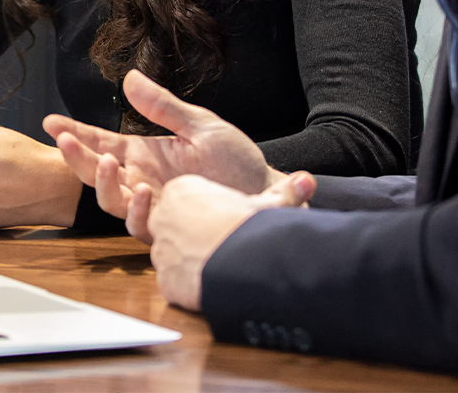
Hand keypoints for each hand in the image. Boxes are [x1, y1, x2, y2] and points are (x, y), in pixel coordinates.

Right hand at [44, 69, 283, 241]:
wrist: (270, 195)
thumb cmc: (236, 160)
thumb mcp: (201, 124)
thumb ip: (163, 106)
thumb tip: (129, 78)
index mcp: (143, 153)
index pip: (100, 141)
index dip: (74, 133)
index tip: (50, 122)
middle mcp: (141, 180)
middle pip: (95, 172)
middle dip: (76, 158)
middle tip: (64, 141)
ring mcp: (154, 206)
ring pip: (112, 202)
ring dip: (104, 184)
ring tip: (109, 163)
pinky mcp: (170, 226)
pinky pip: (143, 226)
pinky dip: (138, 211)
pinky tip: (146, 192)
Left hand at [147, 171, 315, 310]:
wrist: (244, 265)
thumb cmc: (251, 227)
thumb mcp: (268, 205)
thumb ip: (284, 193)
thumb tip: (307, 181)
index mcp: (180, 191)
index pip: (186, 202)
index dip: (209, 214)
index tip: (227, 223)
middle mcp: (162, 216)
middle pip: (175, 227)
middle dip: (195, 237)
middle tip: (223, 246)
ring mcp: (161, 249)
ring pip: (174, 256)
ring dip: (193, 262)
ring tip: (220, 266)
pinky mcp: (165, 279)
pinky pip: (176, 283)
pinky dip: (192, 286)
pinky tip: (213, 285)